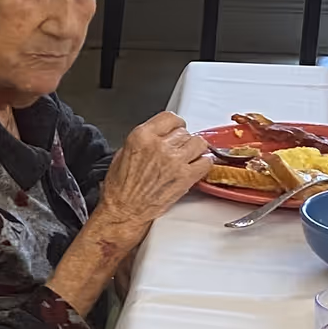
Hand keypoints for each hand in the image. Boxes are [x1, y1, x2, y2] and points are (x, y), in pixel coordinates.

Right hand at [92, 111, 213, 247]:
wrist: (124, 211)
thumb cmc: (120, 188)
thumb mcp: (124, 152)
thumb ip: (145, 139)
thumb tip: (160, 134)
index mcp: (142, 137)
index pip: (170, 117)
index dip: (175, 124)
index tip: (176, 129)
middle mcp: (160, 146)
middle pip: (185, 131)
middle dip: (182, 140)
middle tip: (178, 149)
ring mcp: (175, 161)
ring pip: (199, 143)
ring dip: (195, 149)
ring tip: (188, 157)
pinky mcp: (185, 177)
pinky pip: (206, 162)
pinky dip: (204, 163)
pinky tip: (195, 166)